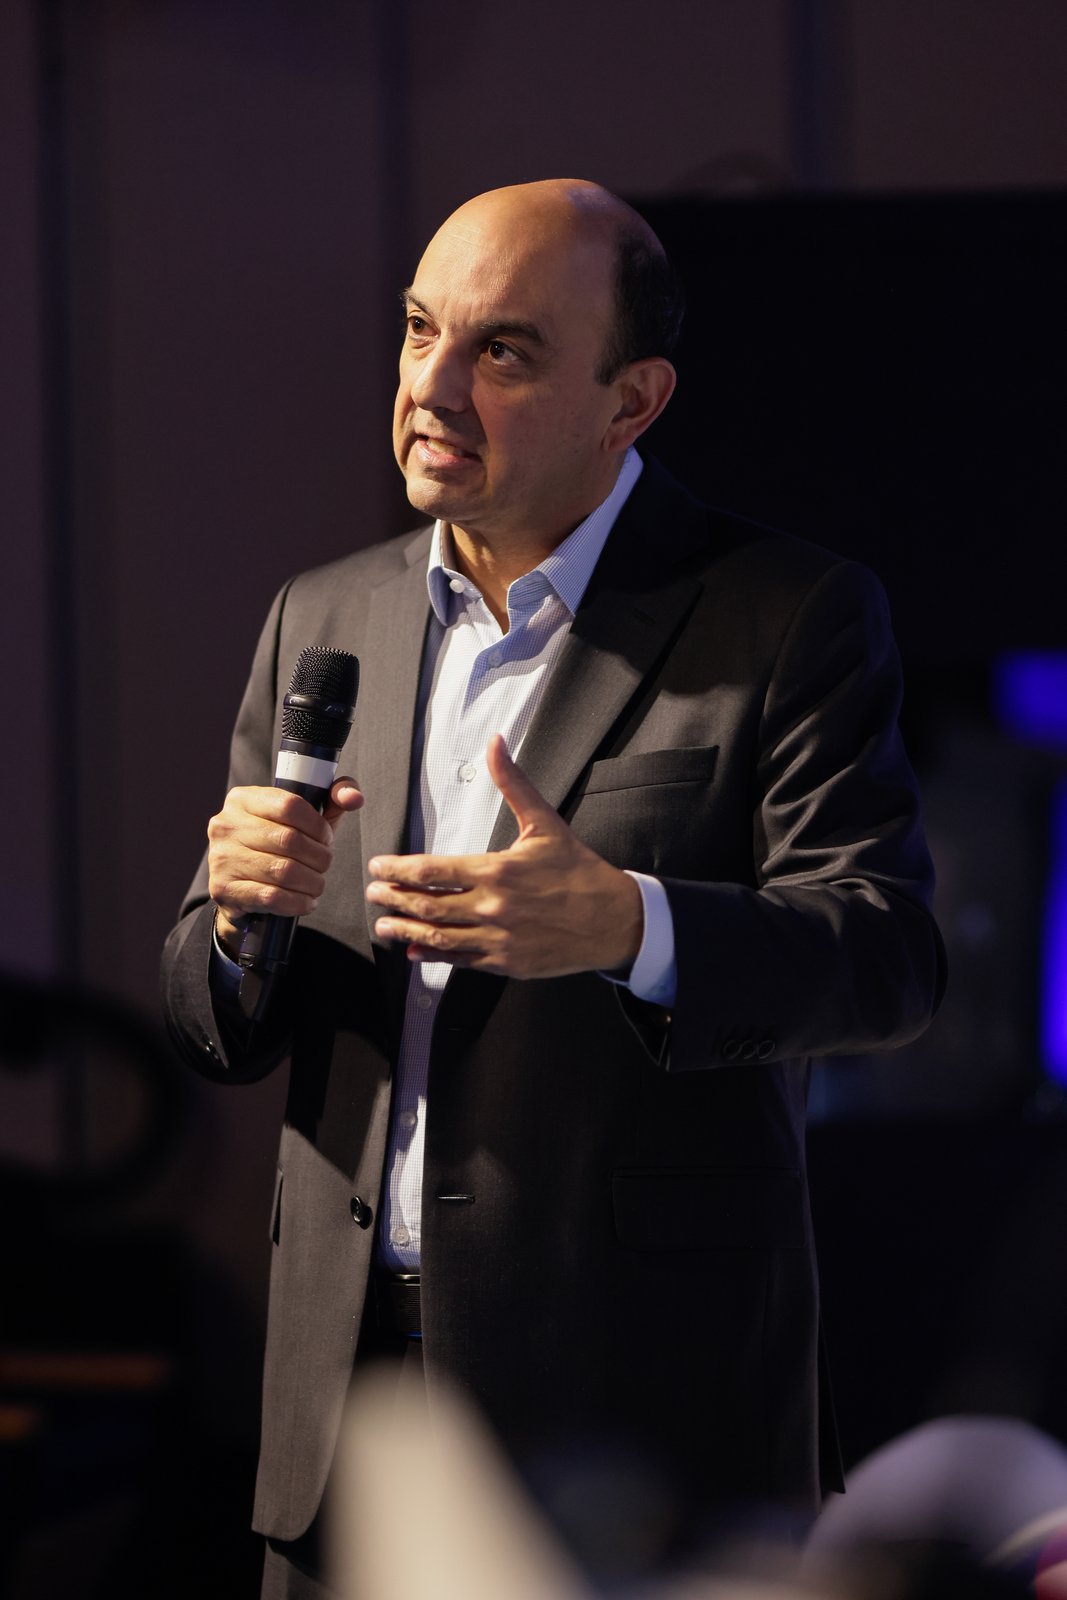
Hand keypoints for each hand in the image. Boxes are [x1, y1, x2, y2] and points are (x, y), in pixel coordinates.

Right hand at [208, 778, 363, 954]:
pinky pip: (272, 897)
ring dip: (312, 881)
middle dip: (318, 856)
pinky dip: (298, 902)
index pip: (290, 805)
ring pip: (283, 871)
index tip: (326, 838)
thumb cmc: (276, 846)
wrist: (239, 888)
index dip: (317, 825)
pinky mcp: (224, 889)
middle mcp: (226, 825)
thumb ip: (332, 799)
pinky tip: (306, 901)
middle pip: (289, 840)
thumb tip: (354, 798)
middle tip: (324, 864)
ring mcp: (221, 857)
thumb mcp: (302, 818)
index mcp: (243, 799)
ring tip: (317, 883)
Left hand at [366, 735, 642, 977]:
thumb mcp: (546, 823)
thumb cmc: (579, 871)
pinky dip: (434, 956)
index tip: (379, 866)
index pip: (432, 871)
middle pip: (427, 906)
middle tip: (373, 894)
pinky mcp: (507, 963)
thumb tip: (495, 744)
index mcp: (497, 871)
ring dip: (405, 931)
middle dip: (393, 899)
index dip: (398, 870)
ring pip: (438, 937)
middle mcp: (492, 907)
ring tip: (385, 925)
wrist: (614, 920)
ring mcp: (498, 939)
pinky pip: (461, 961)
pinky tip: (416, 952)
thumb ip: (513, 784)